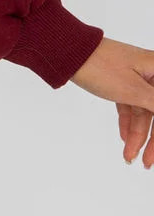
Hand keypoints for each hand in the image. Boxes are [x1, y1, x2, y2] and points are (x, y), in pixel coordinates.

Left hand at [68, 37, 153, 166]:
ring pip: (143, 112)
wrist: (69, 52)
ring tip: (129, 156)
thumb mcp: (134, 91)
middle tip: (146, 163)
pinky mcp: (122, 81)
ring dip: (137, 135)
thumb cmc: (101, 65)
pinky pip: (130, 106)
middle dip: (152, 140)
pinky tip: (125, 140)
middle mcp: (152, 73)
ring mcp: (137, 77)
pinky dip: (128, 123)